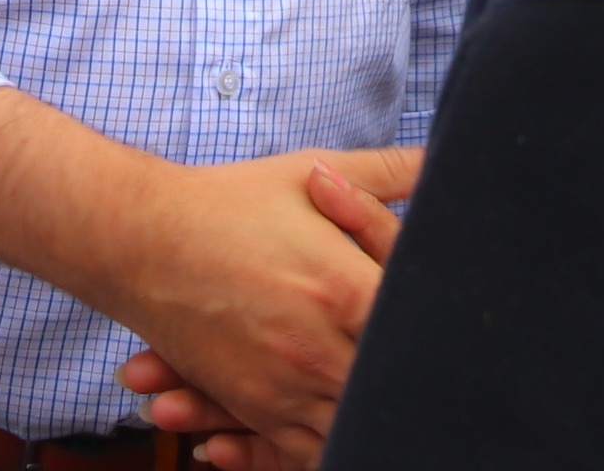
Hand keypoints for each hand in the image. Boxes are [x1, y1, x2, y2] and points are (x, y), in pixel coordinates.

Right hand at [110, 153, 412, 470]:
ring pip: (354, 424)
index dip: (442, 336)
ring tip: (389, 405)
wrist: (142, 238)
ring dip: (371, 413)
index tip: (460, 335)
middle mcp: (321, 348)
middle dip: (410, 380)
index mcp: (346, 290)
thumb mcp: (310, 173)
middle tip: (435, 381)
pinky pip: (310, 452)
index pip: (415, 331)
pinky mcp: (257, 407)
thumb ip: (385, 173)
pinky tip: (342, 427)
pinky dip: (330, 445)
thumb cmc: (230, 201)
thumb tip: (438, 162)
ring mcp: (287, 386)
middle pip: (393, 386)